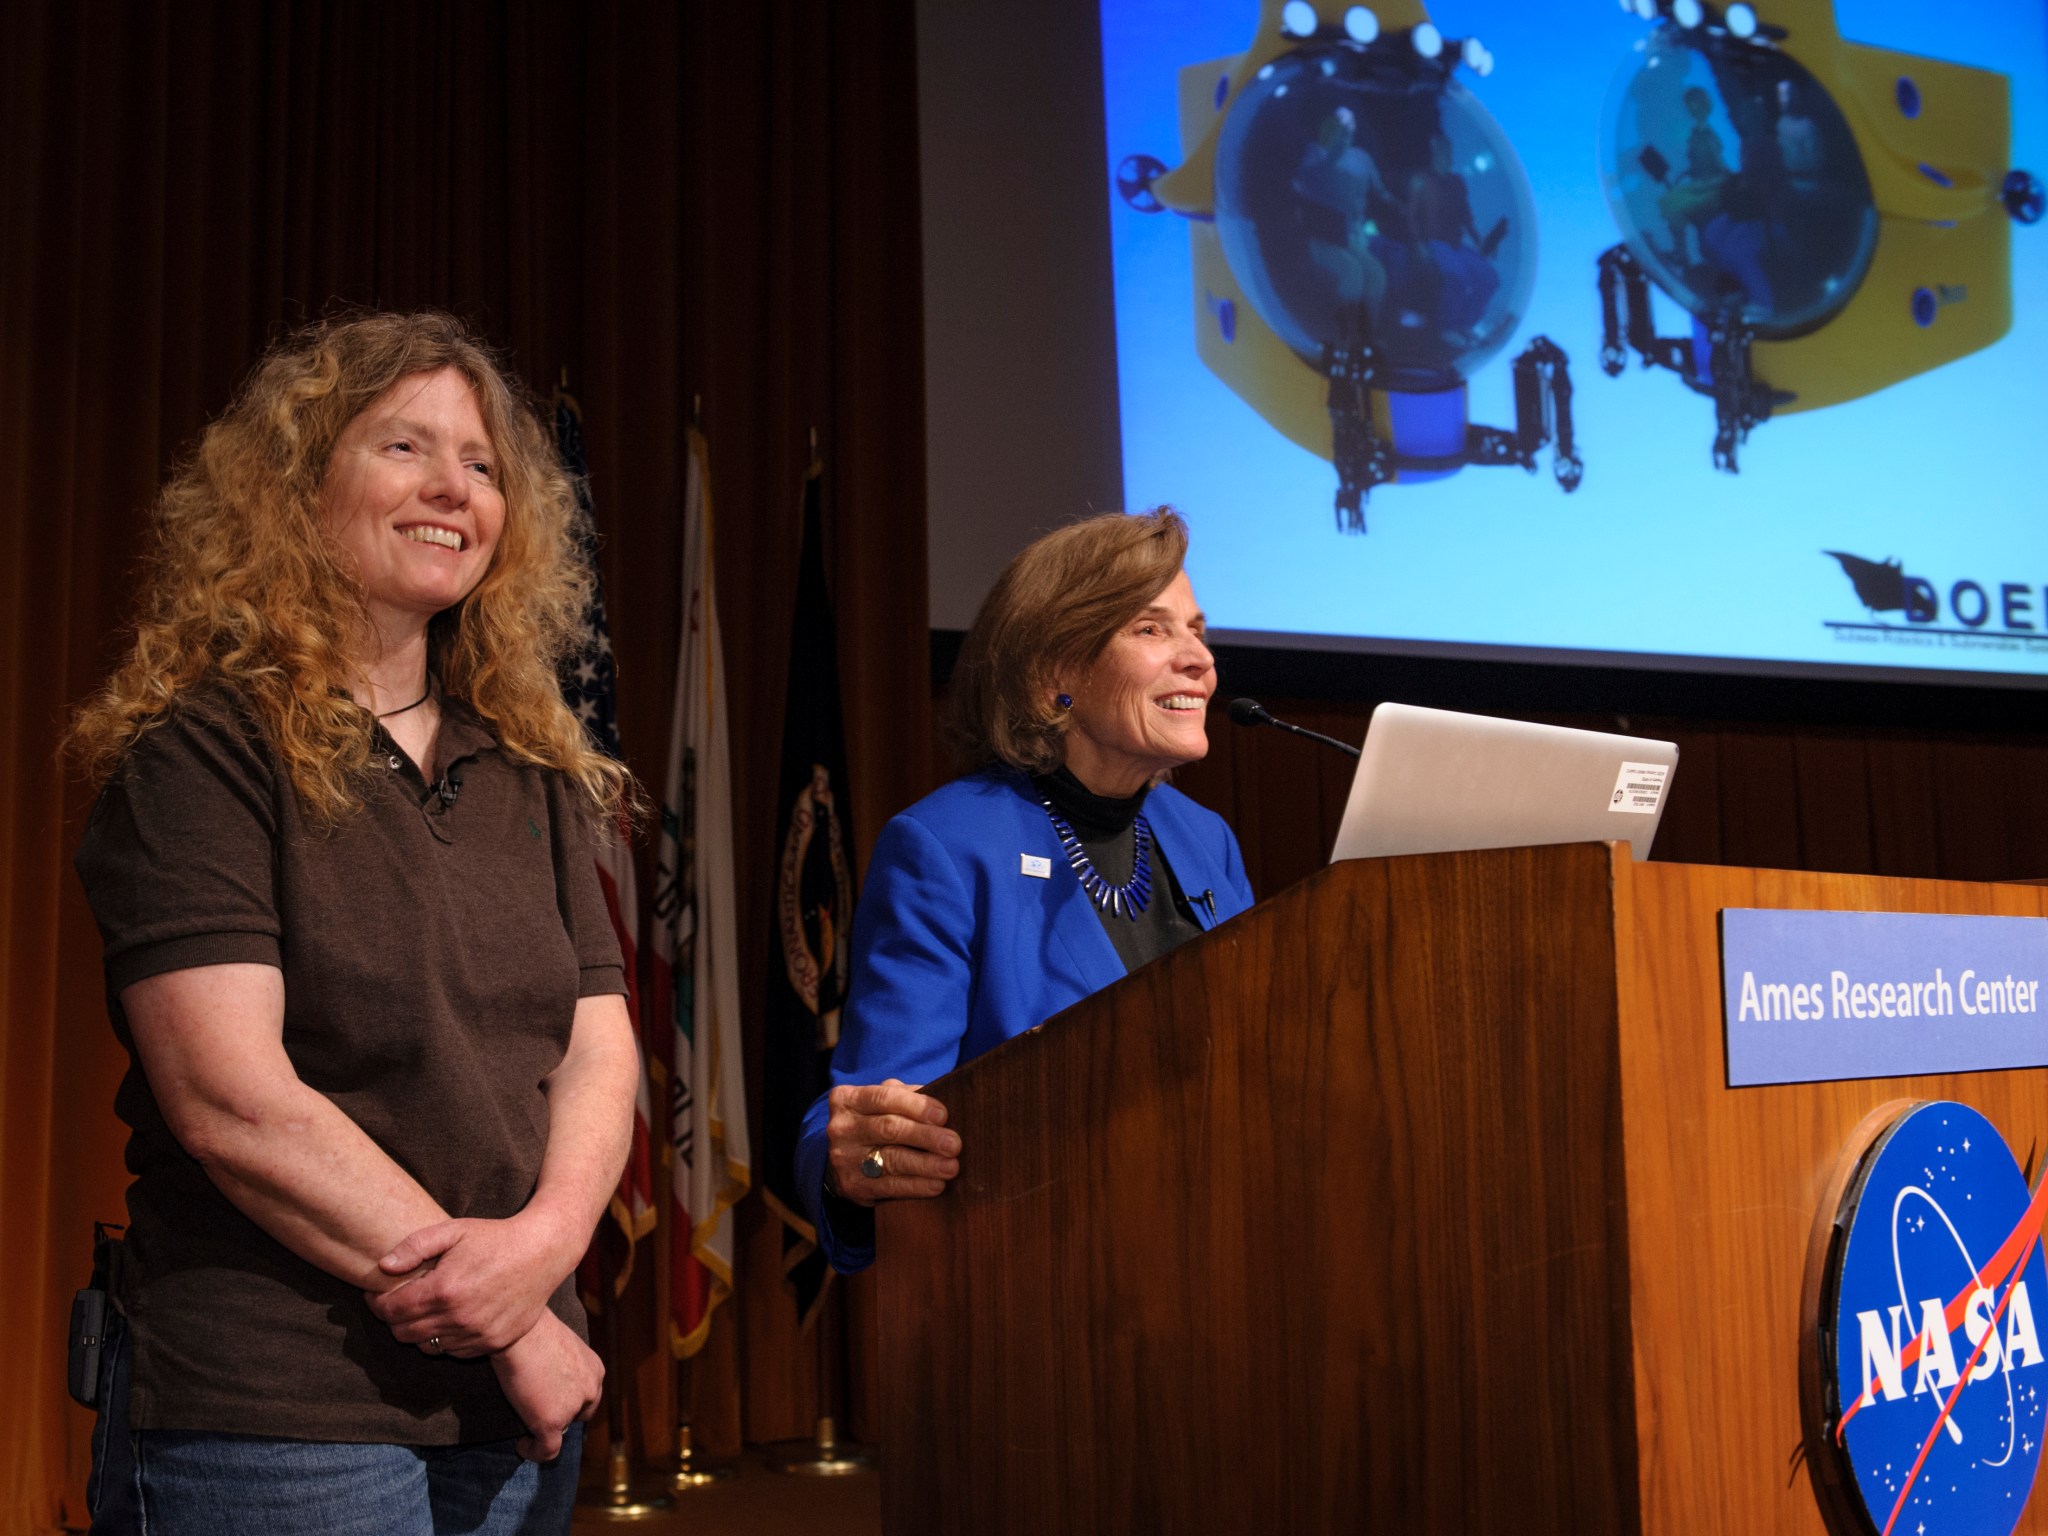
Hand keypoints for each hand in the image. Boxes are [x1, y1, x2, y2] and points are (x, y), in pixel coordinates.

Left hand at [366, 1211, 578, 1357]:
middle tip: (397, 1302)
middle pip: (404, 1333)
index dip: (377, 1303)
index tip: (376, 1294)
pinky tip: (451, 1317)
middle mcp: (459, 1318)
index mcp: (444, 1290)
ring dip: (419, 1330)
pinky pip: (454, 1351)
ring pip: (427, 1346)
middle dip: (393, 1318)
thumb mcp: (454, 1230)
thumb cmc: (495, 1238)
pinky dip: (445, 1338)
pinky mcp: (493, 1343)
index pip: (392, 1311)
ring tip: (425, 1309)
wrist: (543, 1252)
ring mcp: (477, 1334)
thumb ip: (415, 1246)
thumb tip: (383, 1266)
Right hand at [490, 1310, 603, 1461]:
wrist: (519, 1330)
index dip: (571, 1402)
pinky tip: (521, 1445)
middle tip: (537, 1411)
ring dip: (545, 1429)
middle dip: (561, 1416)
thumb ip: (561, 1363)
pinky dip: (534, 1452)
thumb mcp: (558, 1344)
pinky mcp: (552, 1421)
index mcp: (594, 1369)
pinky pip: (547, 1450)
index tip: (550, 1401)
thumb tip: (546, 1372)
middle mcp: (590, 1389)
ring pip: (560, 1430)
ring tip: (525, 1424)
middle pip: (579, 1415)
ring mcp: (572, 1407)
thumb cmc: (532, 1328)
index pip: (588, 1395)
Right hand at [824, 1078, 960, 1205]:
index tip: (943, 1115)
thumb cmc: (873, 1122)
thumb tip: (942, 1100)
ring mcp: (845, 1158)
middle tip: (954, 1144)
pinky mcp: (853, 1186)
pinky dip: (916, 1186)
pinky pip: (889, 1186)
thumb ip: (906, 1096)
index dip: (916, 1106)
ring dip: (925, 1164)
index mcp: (848, 1099)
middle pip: (889, 1128)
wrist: (841, 1159)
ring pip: (891, 1159)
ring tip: (951, 1167)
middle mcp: (843, 1127)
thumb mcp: (881, 1103)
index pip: (884, 1097)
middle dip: (925, 1136)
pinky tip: (936, 1184)